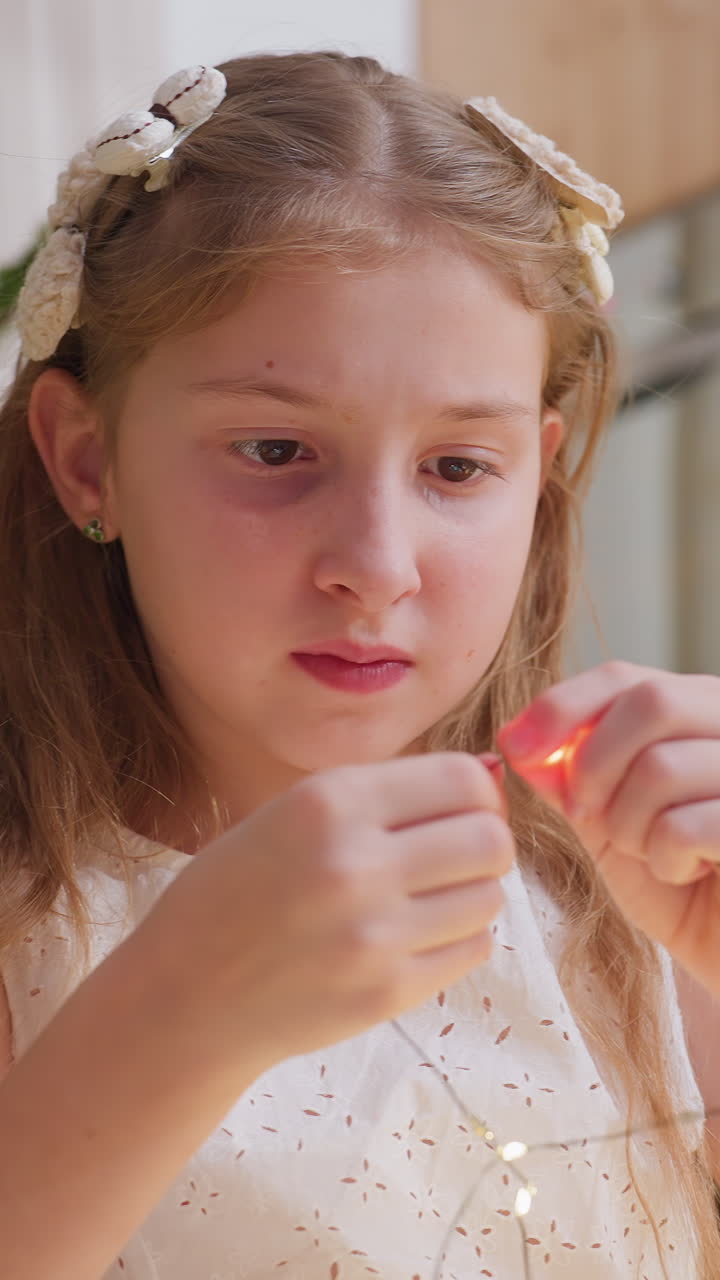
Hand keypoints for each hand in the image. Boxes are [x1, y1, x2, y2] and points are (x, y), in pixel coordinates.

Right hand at [147, 752, 513, 1076]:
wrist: (185, 995)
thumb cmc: (237, 891)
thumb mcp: (292, 812)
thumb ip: (385, 794)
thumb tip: (492, 775)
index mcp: (328, 802)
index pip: (463, 780)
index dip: (478, 792)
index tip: (466, 806)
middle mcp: (356, 863)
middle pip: (490, 840)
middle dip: (486, 841)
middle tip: (458, 854)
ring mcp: (375, 934)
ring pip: (488, 896)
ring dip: (471, 892)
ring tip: (429, 897)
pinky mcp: (387, 992)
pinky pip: (473, 949)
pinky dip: (458, 937)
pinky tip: (416, 935)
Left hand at [496, 661, 719, 996]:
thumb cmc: (678, 886)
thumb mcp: (609, 824)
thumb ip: (569, 778)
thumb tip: (514, 740)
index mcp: (698, 711)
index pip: (623, 678)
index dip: (560, 707)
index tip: (515, 746)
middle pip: (649, 703)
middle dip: (593, 763)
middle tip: (585, 815)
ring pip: (663, 766)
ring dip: (629, 825)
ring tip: (649, 853)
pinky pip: (687, 825)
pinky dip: (666, 859)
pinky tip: (685, 873)